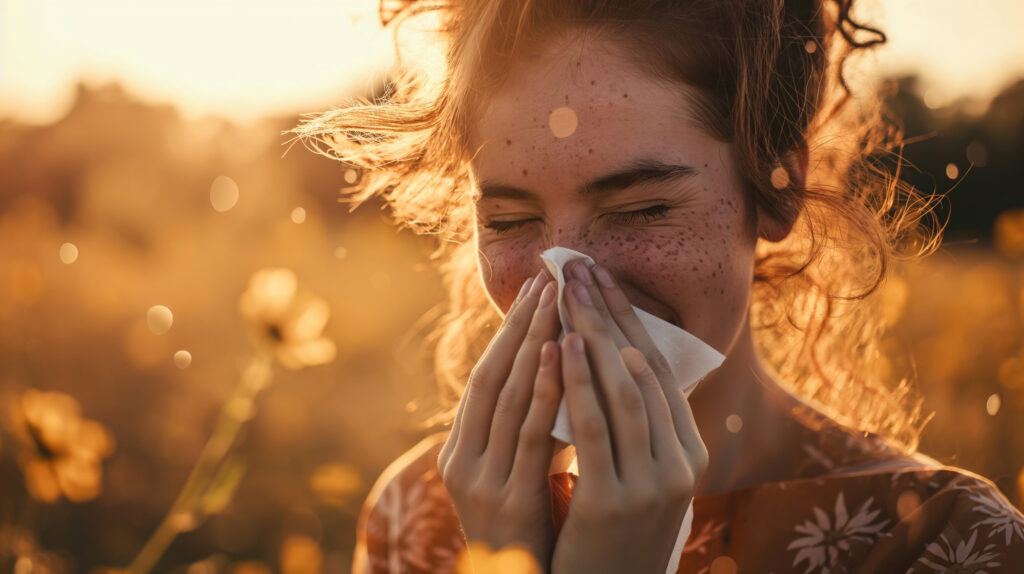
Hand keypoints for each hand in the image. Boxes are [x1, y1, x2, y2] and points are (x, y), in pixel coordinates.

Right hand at [437, 268, 563, 570]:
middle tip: (547, 280)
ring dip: (533, 344)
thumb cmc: (526, 530)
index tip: (535, 291)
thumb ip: (523, 431)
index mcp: (459, 451)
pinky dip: (544, 390)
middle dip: (520, 327)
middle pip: (491, 377)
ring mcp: (480, 480)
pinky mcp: (506, 499)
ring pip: (508, 398)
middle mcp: (461, 460)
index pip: (485, 377)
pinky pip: (529, 434)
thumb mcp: (515, 475)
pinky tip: (561, 354)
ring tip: (556, 302)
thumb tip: (553, 375)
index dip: (509, 333)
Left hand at [551, 262, 708, 573]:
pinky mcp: (615, 502)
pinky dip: (581, 384)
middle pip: (644, 372)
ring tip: (572, 294)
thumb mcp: (637, 475)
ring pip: (625, 393)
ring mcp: (652, 484)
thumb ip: (636, 427)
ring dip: (597, 337)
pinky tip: (565, 346)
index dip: (631, 320)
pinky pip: (596, 429)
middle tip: (581, 269)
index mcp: (689, 453)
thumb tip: (616, 358)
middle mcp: (681, 464)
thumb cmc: (614, 532)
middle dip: (610, 315)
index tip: (603, 277)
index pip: (660, 371)